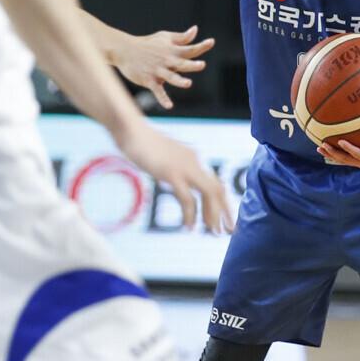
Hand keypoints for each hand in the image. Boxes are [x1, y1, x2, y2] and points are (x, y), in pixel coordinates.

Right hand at [114, 25, 213, 109]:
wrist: (124, 51)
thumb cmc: (147, 44)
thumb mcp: (164, 37)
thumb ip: (181, 37)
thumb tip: (195, 30)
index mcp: (172, 51)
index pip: (189, 49)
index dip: (201, 46)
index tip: (211, 42)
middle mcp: (166, 61)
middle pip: (182, 64)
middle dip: (192, 65)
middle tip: (201, 65)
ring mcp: (158, 71)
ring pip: (171, 77)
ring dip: (179, 80)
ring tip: (188, 83)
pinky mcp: (149, 80)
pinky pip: (157, 91)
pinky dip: (162, 99)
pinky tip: (169, 106)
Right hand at [118, 120, 234, 232]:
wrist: (130, 130)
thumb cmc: (141, 143)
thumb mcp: (163, 157)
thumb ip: (173, 170)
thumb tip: (177, 183)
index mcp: (193, 158)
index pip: (215, 182)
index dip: (223, 202)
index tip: (225, 218)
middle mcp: (194, 162)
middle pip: (218, 189)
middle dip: (225, 211)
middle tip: (229, 230)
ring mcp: (184, 167)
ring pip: (209, 194)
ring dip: (213, 215)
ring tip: (214, 231)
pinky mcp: (172, 174)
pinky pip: (187, 199)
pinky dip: (190, 215)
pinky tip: (189, 226)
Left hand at [316, 128, 359, 170]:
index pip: (358, 154)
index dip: (349, 148)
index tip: (340, 141)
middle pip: (345, 159)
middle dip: (333, 153)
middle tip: (323, 145)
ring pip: (343, 160)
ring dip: (331, 154)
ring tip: (319, 148)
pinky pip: (346, 157)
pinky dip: (337, 153)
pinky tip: (329, 147)